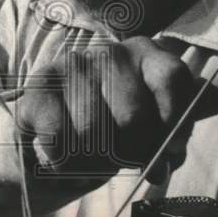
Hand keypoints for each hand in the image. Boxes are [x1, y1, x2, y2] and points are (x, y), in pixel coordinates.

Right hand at [14, 36, 194, 181]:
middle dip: (131, 154)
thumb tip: (168, 160)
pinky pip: (57, 135)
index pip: (172, 80)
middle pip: (133, 118)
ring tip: (93, 161)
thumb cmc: (115, 123)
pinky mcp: (41, 84)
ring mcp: (73, 64)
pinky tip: (65, 157)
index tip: (170, 152)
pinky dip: (63, 160)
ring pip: (91, 131)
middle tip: (123, 160)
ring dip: (94, 162)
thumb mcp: (153, 122)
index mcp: (147, 55)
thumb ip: (173, 135)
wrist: (58, 125)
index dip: (176, 122)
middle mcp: (111, 53)